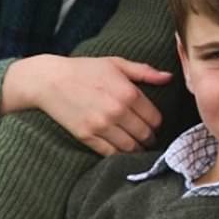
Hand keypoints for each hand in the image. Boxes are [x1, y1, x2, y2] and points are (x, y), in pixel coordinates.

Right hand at [2, 54, 172, 155]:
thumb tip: (169, 78)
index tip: (153, 123)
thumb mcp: (116, 64)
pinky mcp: (87, 137)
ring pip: (130, 148)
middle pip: (145, 135)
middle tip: (147, 137)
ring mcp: (102, 126)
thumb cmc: (84, 69)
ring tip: (137, 145)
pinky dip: (119, 155)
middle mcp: (117, 111)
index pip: (155, 118)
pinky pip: (111, 153)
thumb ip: (144, 72)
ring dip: (137, 149)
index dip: (157, 123)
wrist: (49, 81)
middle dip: (149, 138)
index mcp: (128, 93)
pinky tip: (121, 150)